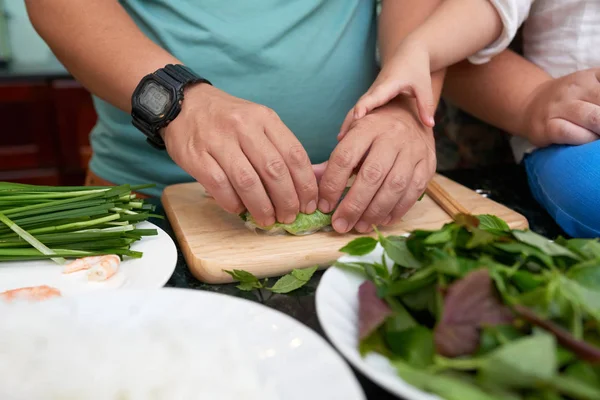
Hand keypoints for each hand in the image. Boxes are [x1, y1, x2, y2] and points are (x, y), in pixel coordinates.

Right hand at [162, 84, 317, 226]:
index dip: (306, 184)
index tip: (310, 204)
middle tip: (290, 216)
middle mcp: (243, 126)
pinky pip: (220, 186)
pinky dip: (233, 203)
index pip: (294, 154)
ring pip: (248, 182)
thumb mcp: (257, 120)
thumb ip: (277, 146)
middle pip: (273, 171)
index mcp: (264, 117)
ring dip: (262, 207)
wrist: (184, 103)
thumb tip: (301, 186)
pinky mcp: (196, 156)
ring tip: (268, 220)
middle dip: (286, 200)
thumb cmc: (227, 118)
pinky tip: (240, 209)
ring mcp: (218, 140)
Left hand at [317, 97, 436, 233]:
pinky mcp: (428, 165)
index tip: (324, 206)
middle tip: (340, 225)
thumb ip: (334, 159)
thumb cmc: (375, 127)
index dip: (332, 184)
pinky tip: (381, 221)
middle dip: (353, 205)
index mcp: (367, 127)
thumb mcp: (352, 134)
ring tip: (359, 227)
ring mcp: (414, 151)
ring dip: (375, 212)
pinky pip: (413, 192)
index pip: (345, 157)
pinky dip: (396, 211)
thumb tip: (313, 181)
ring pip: (394, 187)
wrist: (412, 113)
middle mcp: (393, 137)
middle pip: (371, 175)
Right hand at [340, 39, 435, 137]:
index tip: (357, 117)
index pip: (373, 97)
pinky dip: (352, 121)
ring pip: (355, 109)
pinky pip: (359, 110)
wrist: (409, 53)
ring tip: (340, 142)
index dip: (364, 106)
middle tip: (341, 139)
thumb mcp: (424, 85)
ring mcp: (371, 94)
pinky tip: (347, 137)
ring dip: (347, 123)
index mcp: (387, 85)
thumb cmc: (417, 69)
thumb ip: (426, 105)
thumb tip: (429, 125)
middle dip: (349, 120)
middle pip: (359, 105)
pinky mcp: (371, 98)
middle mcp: (375, 89)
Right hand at [523, 68, 599, 145]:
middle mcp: (576, 87)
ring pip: (594, 118)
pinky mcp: (547, 126)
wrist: (530, 105)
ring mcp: (560, 107)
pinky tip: (590, 140)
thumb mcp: (594, 85)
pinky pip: (571, 134)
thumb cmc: (572, 100)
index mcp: (593, 76)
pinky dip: (587, 139)